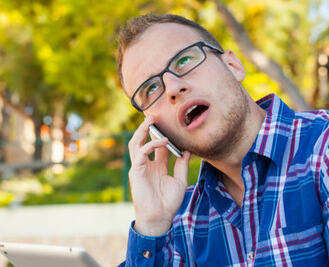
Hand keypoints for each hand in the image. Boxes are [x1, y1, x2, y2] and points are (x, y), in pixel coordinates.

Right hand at [128, 115, 190, 235]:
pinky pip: (140, 153)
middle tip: (155, 115)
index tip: (170, 123)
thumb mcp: (180, 180)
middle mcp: (147, 164)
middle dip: (147, 128)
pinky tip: (162, 140)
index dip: (163, 134)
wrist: (160, 217)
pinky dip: (150, 144)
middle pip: (143, 140)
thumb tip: (188, 150)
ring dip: (142, 131)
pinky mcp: (135, 171)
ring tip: (151, 120)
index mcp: (157, 166)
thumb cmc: (169, 202)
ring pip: (136, 143)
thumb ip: (183, 164)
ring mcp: (139, 167)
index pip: (158, 145)